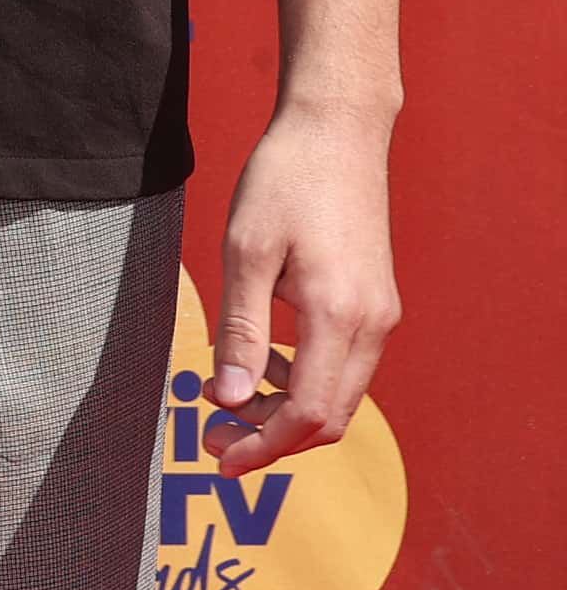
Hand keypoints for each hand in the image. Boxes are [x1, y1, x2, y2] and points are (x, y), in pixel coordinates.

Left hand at [206, 102, 400, 474]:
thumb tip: (228, 400)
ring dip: (284, 410)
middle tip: (209, 433)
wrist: (336, 132)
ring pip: (338, 395)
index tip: (218, 457)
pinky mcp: (374, 304)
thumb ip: (241, 329)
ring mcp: (380, 316)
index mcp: (339, 317)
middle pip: (329, 417)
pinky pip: (343, 366)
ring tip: (224, 398)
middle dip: (271, 438)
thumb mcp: (245, 250)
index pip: (308, 414)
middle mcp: (372, 326)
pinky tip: (258, 360)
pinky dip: (302, 380)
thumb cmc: (284, 181)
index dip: (264, 446)